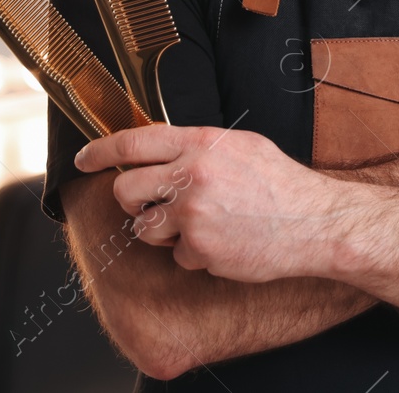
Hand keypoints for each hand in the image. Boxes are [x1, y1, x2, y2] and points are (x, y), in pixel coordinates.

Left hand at [74, 124, 350, 282]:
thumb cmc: (281, 184)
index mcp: (201, 143)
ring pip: (144, 230)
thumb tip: (162, 151)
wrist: (314, 221)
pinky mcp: (200, 249)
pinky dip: (197, 255)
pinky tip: (225, 243)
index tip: (83, 159)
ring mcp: (193, 214)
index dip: (100, 151)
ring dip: (164, 234)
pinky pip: (179, 256)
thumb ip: (199, 147)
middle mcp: (192, 175)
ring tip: (201, 227)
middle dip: (132, 204)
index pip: (133, 141)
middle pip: (126, 190)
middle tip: (151, 208)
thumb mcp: (241, 146)